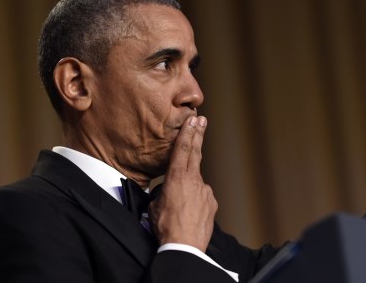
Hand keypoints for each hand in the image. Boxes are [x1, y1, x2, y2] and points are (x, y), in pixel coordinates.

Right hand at [148, 115, 216, 250]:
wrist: (184, 246)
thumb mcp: (153, 206)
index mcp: (177, 177)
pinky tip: (189, 213)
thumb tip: (164, 191)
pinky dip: (196, 201)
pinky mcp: (212, 203)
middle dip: (198, 135)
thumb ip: (161, 192)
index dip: (188, 132)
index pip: (183, 149)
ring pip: (196, 183)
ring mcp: (205, 191)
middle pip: (195, 153)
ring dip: (189, 188)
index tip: (193, 119)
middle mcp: (194, 181)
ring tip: (179, 206)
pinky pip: (202, 197)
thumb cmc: (166, 227)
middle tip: (202, 120)